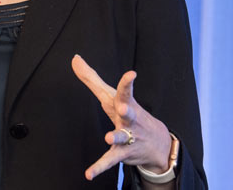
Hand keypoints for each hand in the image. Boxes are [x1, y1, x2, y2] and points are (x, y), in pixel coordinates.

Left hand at [71, 54, 172, 180]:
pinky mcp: (122, 153)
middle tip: (123, 107)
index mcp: (124, 103)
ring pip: (121, 136)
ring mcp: (127, 136)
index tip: (132, 74)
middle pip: (128, 112)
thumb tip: (75, 58)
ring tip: (108, 138)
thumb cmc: (128, 112)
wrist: (158, 142)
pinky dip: (99, 167)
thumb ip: (91, 77)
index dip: (127, 83)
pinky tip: (88, 173)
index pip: (126, 91)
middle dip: (126, 109)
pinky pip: (110, 160)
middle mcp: (129, 119)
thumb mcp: (110, 95)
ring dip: (115, 137)